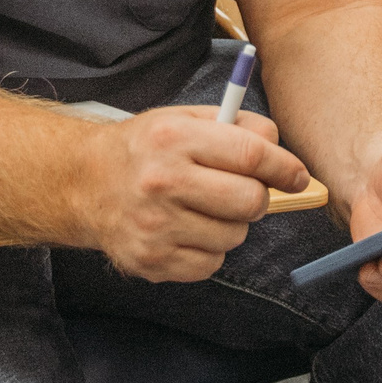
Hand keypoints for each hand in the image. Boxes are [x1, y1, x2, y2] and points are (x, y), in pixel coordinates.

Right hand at [81, 106, 309, 282]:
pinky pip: (212, 264)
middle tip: (242, 191)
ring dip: (230, 225)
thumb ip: (233, 124)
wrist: (85, 184)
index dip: (284, 167)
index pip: (250, 154)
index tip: (296, 175)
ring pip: (234, 236)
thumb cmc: (145, 150)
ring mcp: (155, 226)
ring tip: (202, 209)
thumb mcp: (181, 118)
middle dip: (258, 198)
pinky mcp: (152, 260)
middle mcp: (162, 181)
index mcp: (173, 137)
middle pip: (250, 201)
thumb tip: (279, 146)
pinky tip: (186, 230)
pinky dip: (208, 250)